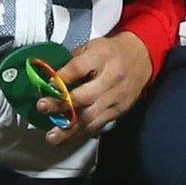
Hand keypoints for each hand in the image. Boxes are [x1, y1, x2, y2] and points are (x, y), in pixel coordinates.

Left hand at [38, 32, 153, 145]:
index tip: (47, 85)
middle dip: (61, 105)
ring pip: (91, 116)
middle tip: (42, 108)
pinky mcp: (120, 109)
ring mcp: (117, 96)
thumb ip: (72, 61)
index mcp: (102, 56)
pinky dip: (81, 133)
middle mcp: (112, 77)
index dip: (62, 77)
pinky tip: (68, 137)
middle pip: (85, 96)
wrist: (143, 56)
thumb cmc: (111, 51)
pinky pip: (99, 124)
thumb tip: (48, 78)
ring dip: (69, 128)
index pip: (79, 67)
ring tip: (52, 136)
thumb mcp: (92, 46)